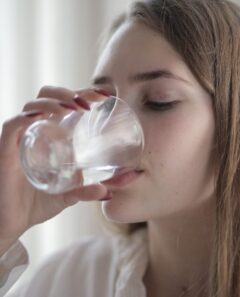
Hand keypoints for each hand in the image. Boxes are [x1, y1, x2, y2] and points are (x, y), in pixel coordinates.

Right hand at [0, 86, 109, 247]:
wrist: (12, 223)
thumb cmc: (37, 204)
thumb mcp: (68, 195)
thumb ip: (86, 191)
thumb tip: (107, 193)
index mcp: (51, 136)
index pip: (65, 104)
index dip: (83, 94)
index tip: (104, 96)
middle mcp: (36, 132)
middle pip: (48, 97)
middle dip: (68, 92)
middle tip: (89, 102)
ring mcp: (21, 139)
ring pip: (32, 106)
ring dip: (54, 101)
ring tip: (73, 107)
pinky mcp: (6, 150)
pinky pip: (12, 125)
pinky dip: (26, 117)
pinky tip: (42, 116)